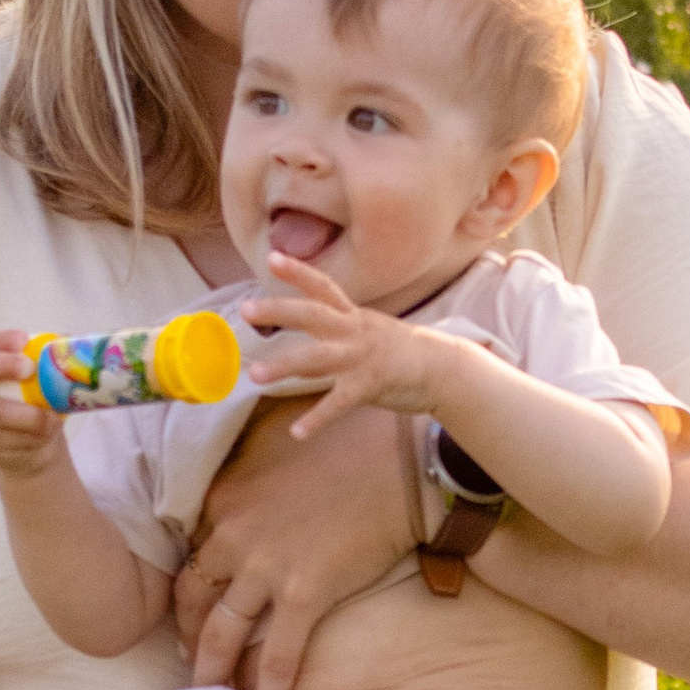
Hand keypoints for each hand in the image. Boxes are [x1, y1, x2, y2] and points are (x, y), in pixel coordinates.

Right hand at [0, 330, 64, 477]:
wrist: (34, 446)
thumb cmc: (40, 404)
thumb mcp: (47, 383)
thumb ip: (55, 363)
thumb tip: (73, 346)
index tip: (24, 340)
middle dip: (3, 365)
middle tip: (30, 368)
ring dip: (29, 415)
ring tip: (53, 419)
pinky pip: (9, 438)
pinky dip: (33, 436)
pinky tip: (47, 435)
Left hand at [176, 402, 412, 689]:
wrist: (400, 463)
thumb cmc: (354, 452)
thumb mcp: (282, 458)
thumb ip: (256, 490)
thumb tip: (259, 514)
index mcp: (226, 500)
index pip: (194, 555)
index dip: (190, 594)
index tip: (193, 618)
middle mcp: (233, 533)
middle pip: (194, 598)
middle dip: (189, 639)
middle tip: (193, 666)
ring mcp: (265, 565)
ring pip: (222, 633)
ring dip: (213, 673)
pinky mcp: (303, 592)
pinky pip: (278, 654)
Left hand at [248, 251, 442, 440]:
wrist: (444, 370)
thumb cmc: (399, 353)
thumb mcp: (366, 333)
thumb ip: (333, 335)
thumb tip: (297, 343)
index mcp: (353, 316)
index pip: (323, 287)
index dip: (298, 272)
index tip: (271, 257)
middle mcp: (354, 331)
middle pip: (313, 314)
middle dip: (279, 311)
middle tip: (245, 310)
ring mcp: (362, 357)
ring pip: (318, 358)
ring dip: (284, 365)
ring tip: (255, 375)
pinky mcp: (370, 385)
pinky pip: (338, 403)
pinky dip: (317, 419)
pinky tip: (297, 432)